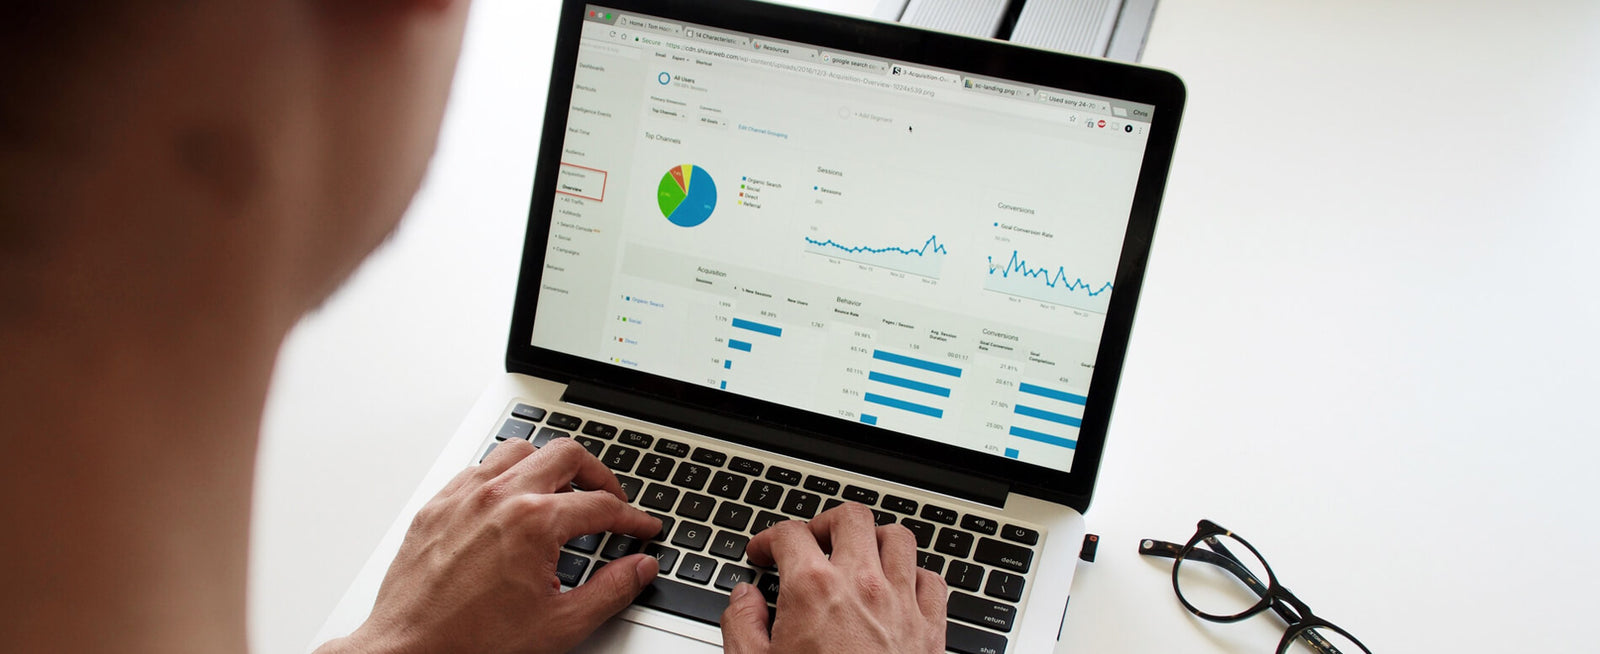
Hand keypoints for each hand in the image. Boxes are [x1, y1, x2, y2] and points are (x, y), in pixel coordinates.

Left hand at [319, 437, 662, 653]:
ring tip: (561, 491)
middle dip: (598, 475)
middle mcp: (500, 497)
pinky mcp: (437, 506)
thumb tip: (640, 568)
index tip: (641, 528)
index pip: (601, 505)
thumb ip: (610, 591)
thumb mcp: (560, 625)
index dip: (631, 517)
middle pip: (566, 455)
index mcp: (535, 522)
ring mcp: (464, 497)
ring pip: (519, 450)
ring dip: (547, 465)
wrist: (410, 652)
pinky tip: (509, 501)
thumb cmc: (473, 643)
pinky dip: (503, 476)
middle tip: (609, 500)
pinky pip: (478, 469)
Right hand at [720, 502, 946, 653]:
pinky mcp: (931, 628)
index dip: (768, 538)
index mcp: (813, 590)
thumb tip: (743, 599)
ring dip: (875, 540)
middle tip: (810, 543)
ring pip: (898, 538)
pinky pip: (932, 580)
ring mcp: (902, 603)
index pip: (790, 534)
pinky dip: (915, 575)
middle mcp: (862, 585)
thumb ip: (742, 625)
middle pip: (851, 518)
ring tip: (857, 555)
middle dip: (825, 524)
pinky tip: (898, 588)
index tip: (763, 553)